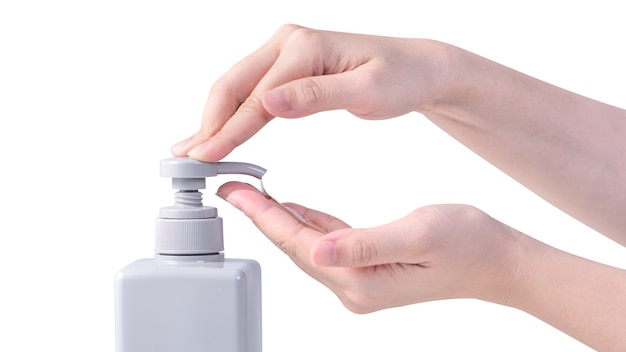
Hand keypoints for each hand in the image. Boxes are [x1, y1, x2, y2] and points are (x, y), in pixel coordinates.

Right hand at [171, 24, 450, 161]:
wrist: (416, 68)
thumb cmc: (399, 78)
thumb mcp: (367, 90)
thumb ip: (317, 95)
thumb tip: (268, 101)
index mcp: (304, 47)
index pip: (256, 96)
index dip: (228, 130)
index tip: (206, 158)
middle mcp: (289, 43)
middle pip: (234, 85)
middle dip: (209, 123)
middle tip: (188, 158)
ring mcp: (286, 51)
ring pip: (238, 87)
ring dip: (215, 118)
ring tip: (193, 149)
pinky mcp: (289, 65)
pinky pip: (253, 89)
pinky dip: (234, 113)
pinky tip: (220, 131)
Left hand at [217, 181, 520, 311]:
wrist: (498, 261)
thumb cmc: (467, 244)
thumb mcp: (417, 235)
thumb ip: (365, 244)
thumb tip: (317, 250)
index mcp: (361, 281)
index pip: (300, 245)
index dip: (265, 217)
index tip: (236, 191)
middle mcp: (353, 286)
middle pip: (296, 247)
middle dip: (262, 216)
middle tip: (232, 186)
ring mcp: (359, 280)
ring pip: (307, 244)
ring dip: (279, 219)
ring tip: (252, 193)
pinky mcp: (367, 268)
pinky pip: (326, 243)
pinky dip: (306, 222)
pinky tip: (292, 209)